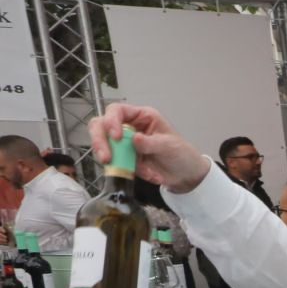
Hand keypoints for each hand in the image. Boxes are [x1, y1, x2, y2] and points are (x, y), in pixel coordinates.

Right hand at [86, 103, 209, 193]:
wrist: (186, 176)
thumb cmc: (182, 154)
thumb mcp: (169, 145)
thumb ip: (151, 143)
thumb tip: (134, 138)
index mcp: (142, 116)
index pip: (117, 111)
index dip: (111, 121)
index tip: (116, 137)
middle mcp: (129, 127)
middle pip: (101, 125)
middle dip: (100, 140)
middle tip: (106, 157)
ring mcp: (124, 143)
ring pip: (102, 144)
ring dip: (106, 155)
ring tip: (115, 165)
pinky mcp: (123, 159)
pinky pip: (113, 161)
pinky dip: (120, 168)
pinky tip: (138, 172)